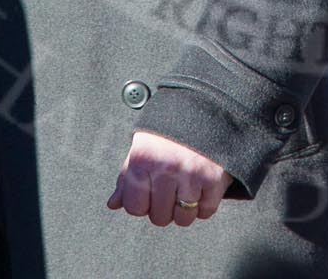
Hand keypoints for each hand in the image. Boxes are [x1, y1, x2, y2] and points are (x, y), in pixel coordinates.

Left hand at [106, 130, 229, 227]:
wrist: (204, 109)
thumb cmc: (167, 135)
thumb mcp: (142, 149)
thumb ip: (126, 179)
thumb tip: (113, 204)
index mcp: (142, 161)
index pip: (135, 208)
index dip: (142, 204)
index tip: (150, 193)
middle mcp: (165, 168)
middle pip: (160, 217)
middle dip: (164, 209)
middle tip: (171, 191)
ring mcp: (191, 174)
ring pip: (183, 219)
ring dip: (185, 210)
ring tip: (187, 192)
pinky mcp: (214, 179)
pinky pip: (206, 211)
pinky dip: (205, 205)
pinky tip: (202, 189)